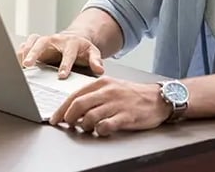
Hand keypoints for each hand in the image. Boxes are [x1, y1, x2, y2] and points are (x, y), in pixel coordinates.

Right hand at [16, 33, 104, 78]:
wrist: (74, 41)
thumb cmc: (82, 51)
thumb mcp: (92, 53)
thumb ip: (96, 61)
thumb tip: (100, 69)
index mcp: (71, 43)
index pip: (68, 53)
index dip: (65, 64)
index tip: (61, 76)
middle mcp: (55, 39)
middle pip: (43, 42)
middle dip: (35, 53)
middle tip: (29, 64)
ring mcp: (44, 41)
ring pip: (32, 42)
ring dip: (24, 52)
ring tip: (19, 65)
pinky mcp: (35, 44)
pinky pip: (25, 45)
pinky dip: (19, 53)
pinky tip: (15, 64)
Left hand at [50, 76, 171, 135]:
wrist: (158, 98)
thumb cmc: (132, 95)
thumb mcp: (111, 88)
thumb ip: (94, 96)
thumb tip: (74, 109)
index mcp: (102, 83)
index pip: (75, 95)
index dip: (62, 108)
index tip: (55, 118)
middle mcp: (108, 92)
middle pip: (78, 105)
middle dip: (69, 117)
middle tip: (68, 124)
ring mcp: (117, 104)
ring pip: (90, 116)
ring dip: (84, 126)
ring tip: (87, 128)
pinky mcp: (126, 116)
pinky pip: (106, 126)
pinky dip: (99, 131)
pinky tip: (101, 131)